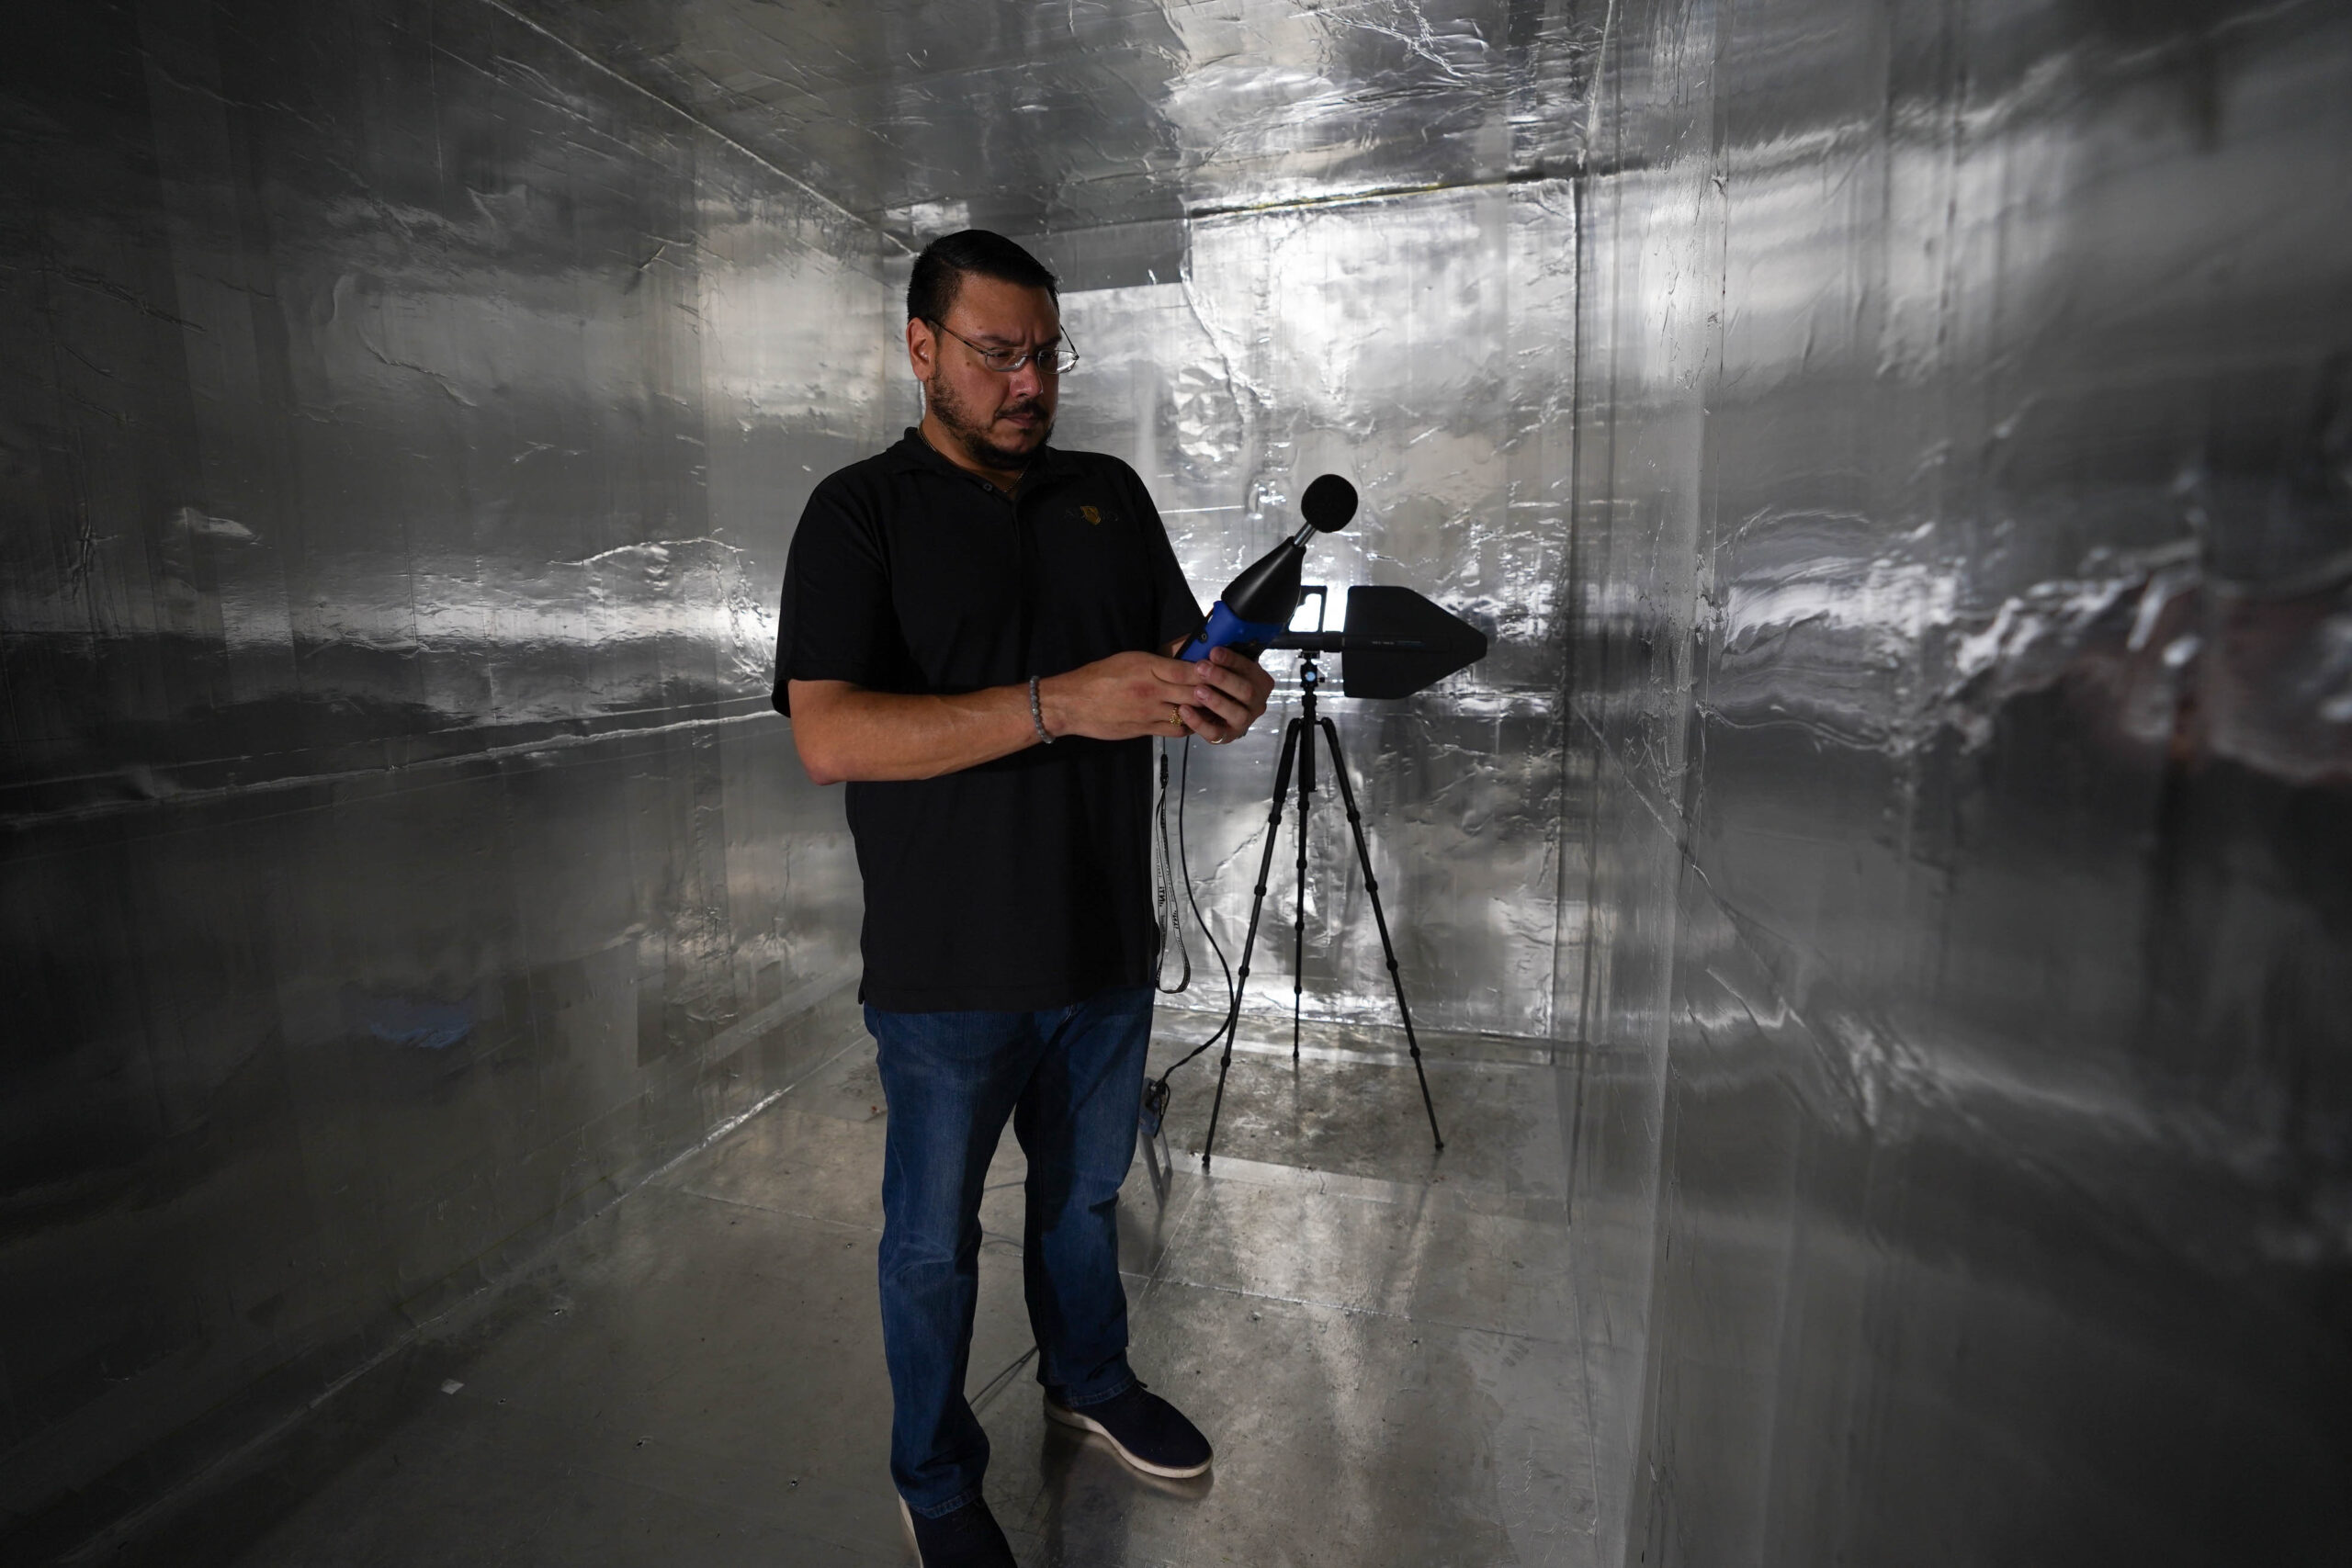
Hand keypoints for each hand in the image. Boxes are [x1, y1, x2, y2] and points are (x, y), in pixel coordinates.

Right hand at [1038, 650, 1218, 742]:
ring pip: (1188, 714)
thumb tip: (1183, 649)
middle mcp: (1151, 691)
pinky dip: (1188, 725)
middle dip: (1212, 692)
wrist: (1073, 704)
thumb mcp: (1129, 659)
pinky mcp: (1145, 730)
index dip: (1207, 670)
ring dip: (1203, 711)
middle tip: (1226, 689)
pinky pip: (1175, 730)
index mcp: (1146, 668)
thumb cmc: (1099, 676)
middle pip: (1193, 693)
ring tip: (1215, 707)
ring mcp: (1149, 713)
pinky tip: (1194, 720)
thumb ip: (1159, 658)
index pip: (1187, 670)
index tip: (1220, 668)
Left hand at [1177, 645, 1273, 744]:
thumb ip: (1216, 655)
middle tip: (1201, 668)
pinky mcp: (1227, 736)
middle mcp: (1257, 703)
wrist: (1213, 706)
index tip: (1213, 651)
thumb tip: (1205, 641)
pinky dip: (1199, 723)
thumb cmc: (1216, 679)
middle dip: (1223, 679)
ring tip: (1197, 690)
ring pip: (1237, 714)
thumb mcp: (1218, 664)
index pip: (1249, 668)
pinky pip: (1215, 733)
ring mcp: (1244, 721)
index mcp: (1260, 681)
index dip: (1232, 660)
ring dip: (1216, 701)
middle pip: (1246, 691)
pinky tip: (1184, 710)